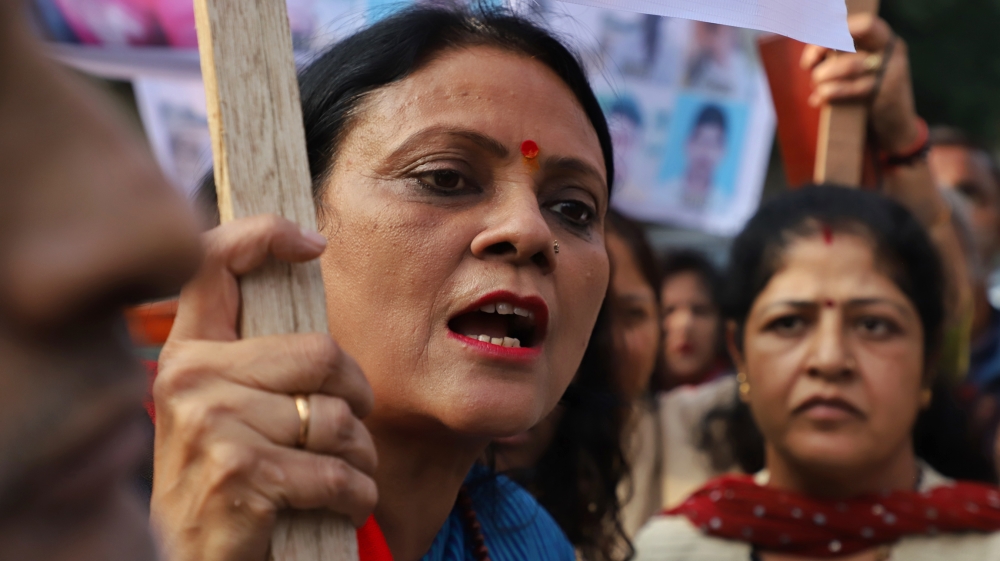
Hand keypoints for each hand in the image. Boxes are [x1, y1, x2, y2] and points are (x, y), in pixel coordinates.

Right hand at [150, 215, 376, 560]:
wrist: (189, 558)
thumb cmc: (225, 477)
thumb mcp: (221, 408)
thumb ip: (255, 357)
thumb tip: (311, 275)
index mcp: (187, 352)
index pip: (212, 263)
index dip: (263, 235)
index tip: (312, 243)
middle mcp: (190, 378)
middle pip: (321, 353)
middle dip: (358, 394)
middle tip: (354, 422)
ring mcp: (212, 425)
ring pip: (338, 418)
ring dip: (360, 455)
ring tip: (343, 472)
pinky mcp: (241, 474)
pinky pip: (338, 471)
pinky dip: (357, 495)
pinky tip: (342, 503)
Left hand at [801, 14, 919, 154]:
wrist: (895, 129)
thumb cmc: (868, 98)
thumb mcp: (857, 73)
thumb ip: (839, 59)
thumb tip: (812, 58)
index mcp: (883, 40)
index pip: (861, 24)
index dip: (833, 32)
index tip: (814, 52)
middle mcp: (891, 50)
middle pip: (853, 39)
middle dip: (824, 49)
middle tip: (810, 69)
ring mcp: (892, 71)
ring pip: (850, 64)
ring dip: (824, 76)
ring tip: (816, 88)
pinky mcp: (887, 93)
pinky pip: (853, 88)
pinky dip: (831, 92)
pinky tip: (819, 99)